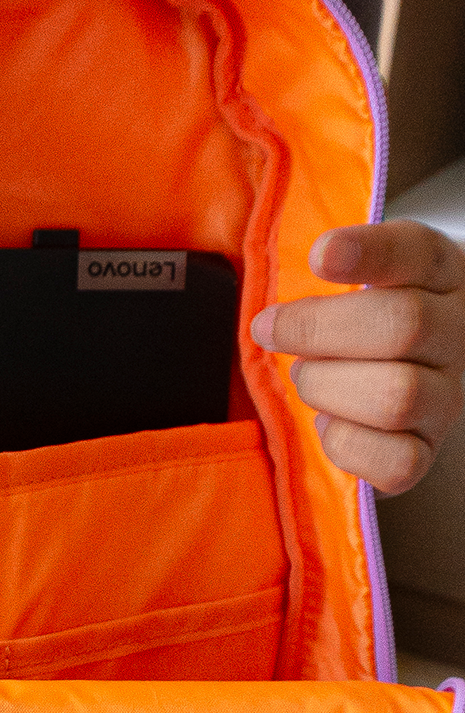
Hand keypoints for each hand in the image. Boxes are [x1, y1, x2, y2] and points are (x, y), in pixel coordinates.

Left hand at [251, 220, 464, 494]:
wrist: (392, 378)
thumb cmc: (353, 320)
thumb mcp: (344, 278)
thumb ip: (317, 274)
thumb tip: (267, 319)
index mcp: (435, 273)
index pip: (416, 252)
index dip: (367, 252)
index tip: (319, 257)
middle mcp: (455, 332)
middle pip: (404, 325)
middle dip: (317, 331)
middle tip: (272, 331)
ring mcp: (447, 397)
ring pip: (398, 395)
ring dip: (326, 386)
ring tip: (308, 377)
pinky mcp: (426, 451)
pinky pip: (394, 460)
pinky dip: (344, 442)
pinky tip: (328, 421)